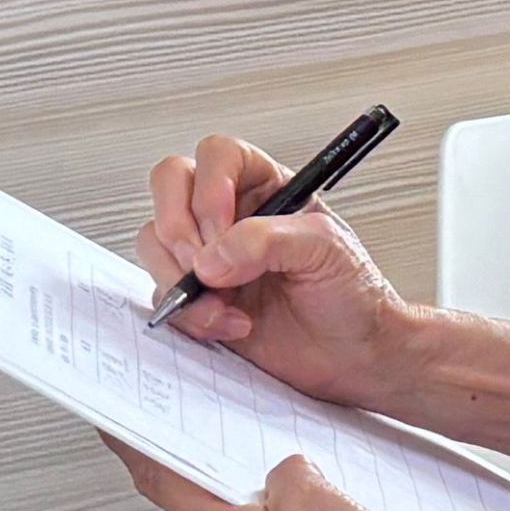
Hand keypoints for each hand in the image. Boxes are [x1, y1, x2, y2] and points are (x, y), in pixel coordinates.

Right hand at [138, 137, 414, 411]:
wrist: (354, 355)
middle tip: (202, 264)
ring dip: (181, 278)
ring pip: (155, 240)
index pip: (218, 156)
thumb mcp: (325, 250)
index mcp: (265, 185)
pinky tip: (231, 326)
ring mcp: (208, 255)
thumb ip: (266, 241)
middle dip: (177, 226)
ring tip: (226, 306)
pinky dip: (190, 314)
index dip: (211, 188)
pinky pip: (162, 292)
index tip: (222, 231)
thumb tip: (211, 257)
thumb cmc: (353, 293)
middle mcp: (230, 214)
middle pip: (169, 184)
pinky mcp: (197, 297)